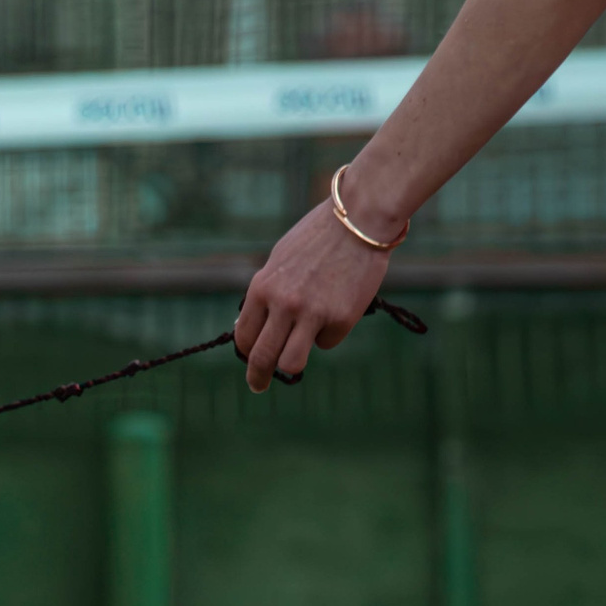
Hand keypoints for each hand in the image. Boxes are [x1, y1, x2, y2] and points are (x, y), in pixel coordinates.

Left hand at [234, 198, 392, 391]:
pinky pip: (327, 342)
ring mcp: (312, 313)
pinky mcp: (341, 318)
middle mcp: (283, 304)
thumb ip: (267, 293)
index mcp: (262, 288)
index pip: (244, 336)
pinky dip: (329, 334)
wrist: (361, 218)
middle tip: (258, 386)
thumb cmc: (319, 237)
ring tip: (296, 365)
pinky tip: (338, 310)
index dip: (246, 352)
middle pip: (262, 357)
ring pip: (292, 363)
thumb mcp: (280, 260)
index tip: (249, 361)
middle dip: (257, 378)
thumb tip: (253, 326)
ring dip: (291, 368)